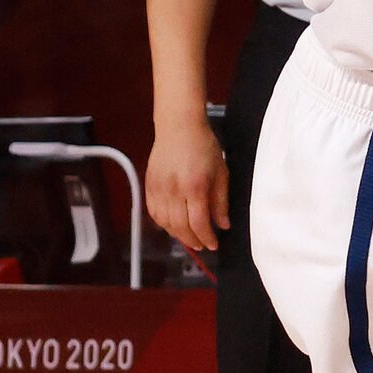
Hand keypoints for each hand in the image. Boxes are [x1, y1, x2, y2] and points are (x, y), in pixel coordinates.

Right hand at [147, 115, 227, 253]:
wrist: (179, 127)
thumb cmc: (203, 146)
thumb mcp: (221, 173)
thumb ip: (221, 201)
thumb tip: (223, 224)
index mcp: (194, 187)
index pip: (199, 223)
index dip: (206, 237)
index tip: (214, 244)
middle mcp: (173, 190)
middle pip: (180, 227)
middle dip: (193, 240)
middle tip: (203, 245)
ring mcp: (158, 188)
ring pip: (165, 223)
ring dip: (178, 235)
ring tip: (190, 238)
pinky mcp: (149, 185)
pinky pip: (153, 212)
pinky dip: (163, 224)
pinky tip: (174, 226)